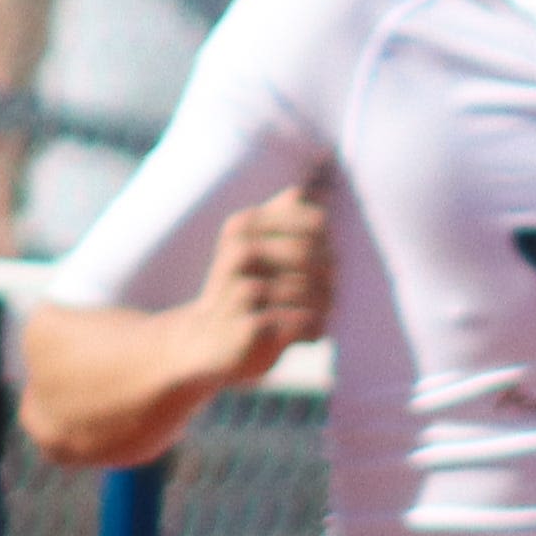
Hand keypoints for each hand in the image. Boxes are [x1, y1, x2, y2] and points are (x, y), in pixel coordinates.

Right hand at [188, 183, 331, 385]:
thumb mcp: (255, 252)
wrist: (206, 343)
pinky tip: (309, 337)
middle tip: (328, 300)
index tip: (325, 269)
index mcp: (243, 225)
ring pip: (310, 290)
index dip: (329, 246)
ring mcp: (242, 288)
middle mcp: (240, 250)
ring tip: (321, 318)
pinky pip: (302, 320)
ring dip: (324, 308)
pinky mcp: (249, 325)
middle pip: (316, 255)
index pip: (317, 223)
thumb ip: (277, 219)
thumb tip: (298, 192)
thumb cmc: (242, 293)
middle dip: (329, 280)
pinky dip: (314, 329)